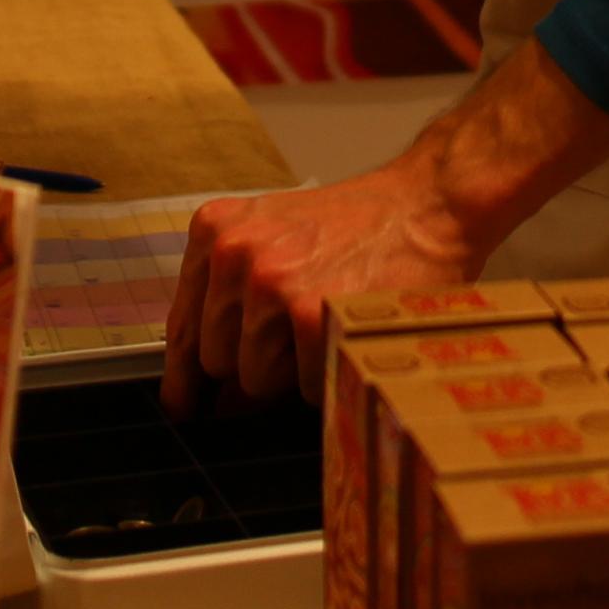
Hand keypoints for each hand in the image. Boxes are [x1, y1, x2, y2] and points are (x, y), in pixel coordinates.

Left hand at [160, 40, 608, 414]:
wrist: (426, 202)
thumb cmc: (358, 227)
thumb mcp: (278, 239)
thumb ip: (235, 301)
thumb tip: (210, 394)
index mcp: (216, 232)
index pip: (182, 326)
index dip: (184, 375)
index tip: (184, 406)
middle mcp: (233, 254)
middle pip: (217, 362)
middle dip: (256, 367)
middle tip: (301, 334)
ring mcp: (268, 284)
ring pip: (255, 380)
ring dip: (292, 373)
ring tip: (328, 323)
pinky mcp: (307, 315)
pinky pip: (301, 386)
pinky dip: (328, 375)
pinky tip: (349, 333)